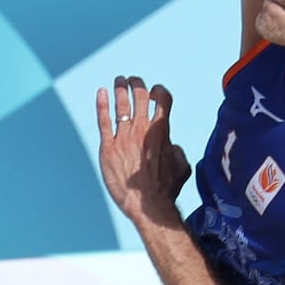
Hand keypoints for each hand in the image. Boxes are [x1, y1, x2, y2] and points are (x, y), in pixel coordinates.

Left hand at [97, 76, 190, 223]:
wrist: (147, 204)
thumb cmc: (167, 189)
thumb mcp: (182, 167)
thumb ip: (178, 151)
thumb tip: (172, 145)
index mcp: (162, 131)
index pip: (163, 99)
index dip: (159, 91)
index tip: (155, 93)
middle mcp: (142, 130)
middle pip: (140, 96)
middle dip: (137, 83)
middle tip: (133, 79)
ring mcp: (124, 137)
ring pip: (121, 104)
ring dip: (120, 89)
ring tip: (119, 80)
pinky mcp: (108, 147)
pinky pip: (103, 120)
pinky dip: (102, 104)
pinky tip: (101, 93)